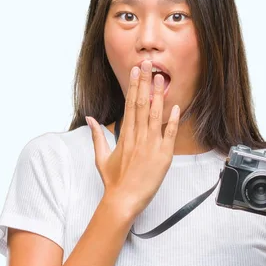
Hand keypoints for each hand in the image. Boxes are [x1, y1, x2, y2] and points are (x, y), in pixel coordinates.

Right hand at [86, 60, 180, 217]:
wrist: (123, 200)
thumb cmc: (113, 181)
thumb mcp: (101, 157)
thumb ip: (97, 136)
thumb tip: (90, 119)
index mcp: (124, 136)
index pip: (129, 105)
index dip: (133, 86)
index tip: (136, 71)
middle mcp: (137, 138)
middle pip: (141, 104)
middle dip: (145, 83)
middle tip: (149, 64)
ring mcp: (150, 146)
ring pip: (155, 116)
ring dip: (158, 96)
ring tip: (161, 78)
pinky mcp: (163, 157)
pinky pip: (169, 135)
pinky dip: (172, 121)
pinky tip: (175, 107)